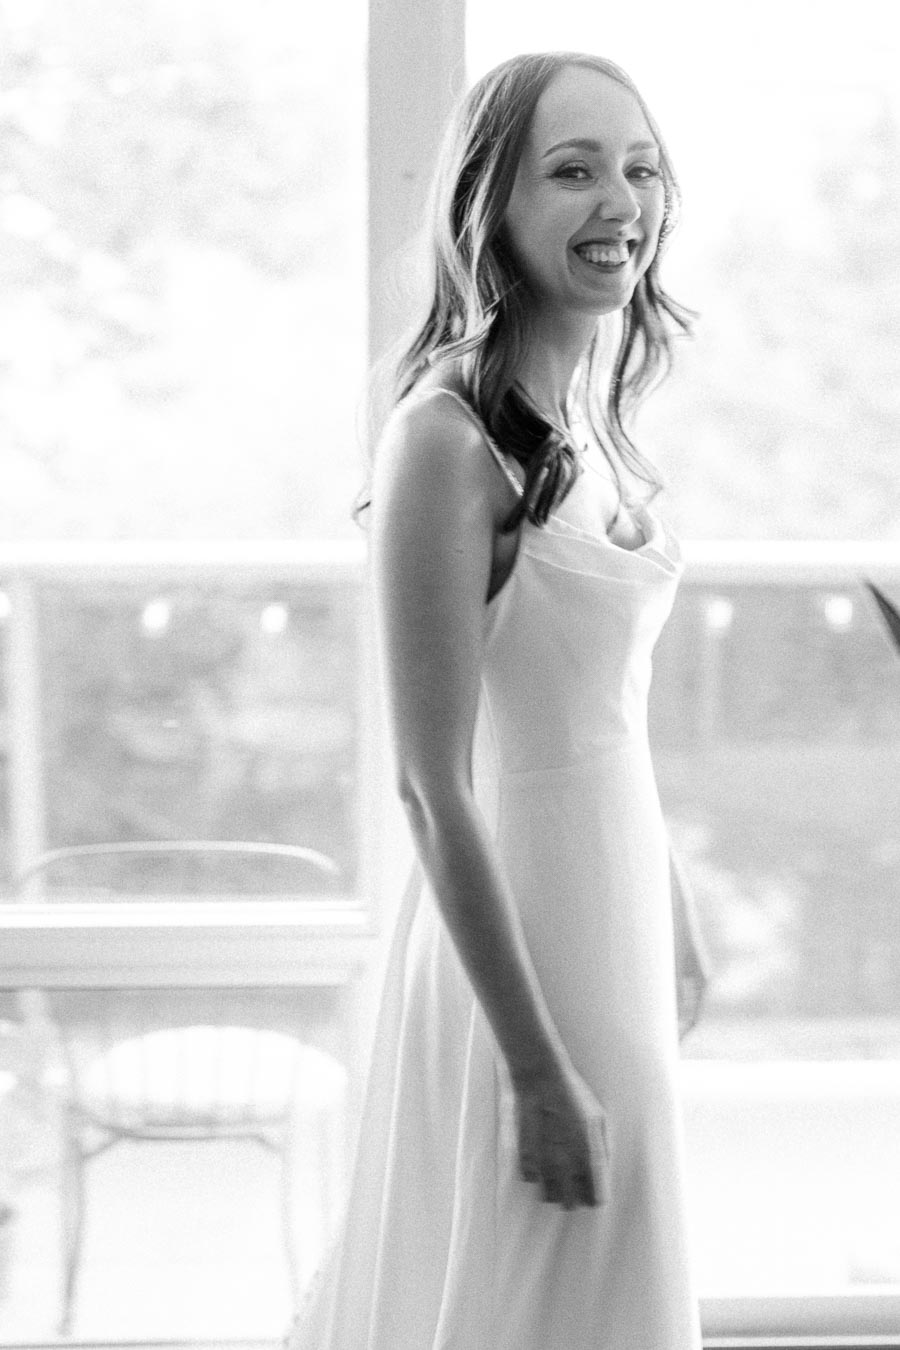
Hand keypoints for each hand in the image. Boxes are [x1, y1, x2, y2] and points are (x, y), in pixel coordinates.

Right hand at [513, 1062, 609, 1209]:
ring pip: (548, 1196)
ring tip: (554, 1175)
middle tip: (572, 1186)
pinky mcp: (525, 1154)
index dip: (593, 1198)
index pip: (593, 1198)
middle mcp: (567, 1164)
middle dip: (572, 1198)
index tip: (591, 1194)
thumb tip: (604, 1167)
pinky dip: (534, 1174)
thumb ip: (602, 1147)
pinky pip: (529, 1178)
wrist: (542, 1078)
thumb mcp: (598, 1117)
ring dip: (552, 1189)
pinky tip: (538, 1161)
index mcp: (588, 1156)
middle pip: (569, 1204)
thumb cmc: (573, 1094)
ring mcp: (544, 1161)